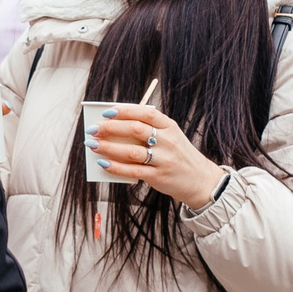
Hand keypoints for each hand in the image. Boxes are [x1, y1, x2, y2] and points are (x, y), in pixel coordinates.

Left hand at [92, 103, 224, 209]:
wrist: (200, 180)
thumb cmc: (178, 155)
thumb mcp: (170, 137)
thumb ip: (149, 131)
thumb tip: (114, 129)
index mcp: (169, 126)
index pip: (145, 113)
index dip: (125, 111)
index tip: (107, 112)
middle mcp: (167, 141)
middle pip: (135, 130)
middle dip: (111, 128)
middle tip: (94, 129)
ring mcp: (163, 159)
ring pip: (131, 151)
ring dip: (108, 147)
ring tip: (93, 145)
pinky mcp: (158, 177)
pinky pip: (132, 171)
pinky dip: (115, 166)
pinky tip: (103, 163)